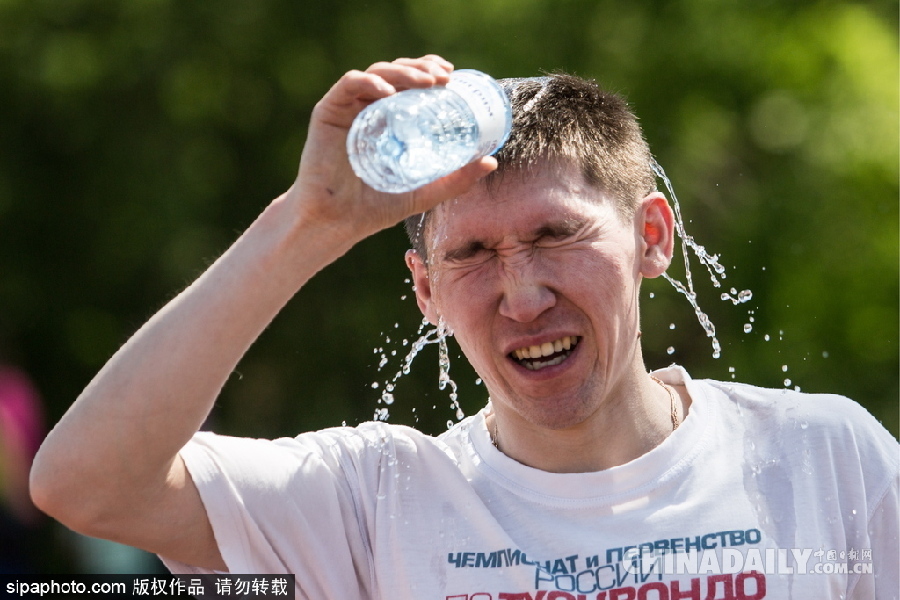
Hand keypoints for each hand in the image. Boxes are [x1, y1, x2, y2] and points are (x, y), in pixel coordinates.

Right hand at [287, 55, 497, 238]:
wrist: (338, 222)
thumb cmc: (375, 206)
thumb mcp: (424, 192)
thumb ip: (456, 180)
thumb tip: (491, 163)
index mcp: (390, 119)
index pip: (411, 84)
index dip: (430, 71)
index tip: (452, 76)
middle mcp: (370, 109)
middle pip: (396, 73)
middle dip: (421, 68)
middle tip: (444, 77)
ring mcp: (349, 109)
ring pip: (376, 73)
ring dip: (403, 71)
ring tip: (426, 81)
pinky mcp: (329, 113)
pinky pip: (348, 86)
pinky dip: (369, 82)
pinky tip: (387, 91)